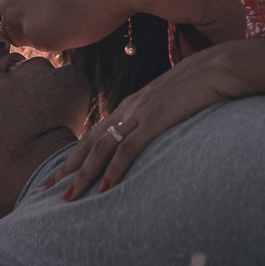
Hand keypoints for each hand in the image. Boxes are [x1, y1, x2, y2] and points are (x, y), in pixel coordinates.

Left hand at [49, 48, 238, 200]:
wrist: (217, 68)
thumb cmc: (200, 85)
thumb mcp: (172, 102)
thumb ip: (158, 117)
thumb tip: (154, 135)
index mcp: (130, 106)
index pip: (95, 134)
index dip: (77, 155)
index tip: (61, 173)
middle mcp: (128, 110)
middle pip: (89, 143)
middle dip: (67, 168)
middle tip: (47, 189)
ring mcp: (139, 115)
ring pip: (101, 149)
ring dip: (83, 175)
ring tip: (68, 196)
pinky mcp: (154, 121)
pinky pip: (128, 149)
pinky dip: (113, 170)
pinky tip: (103, 188)